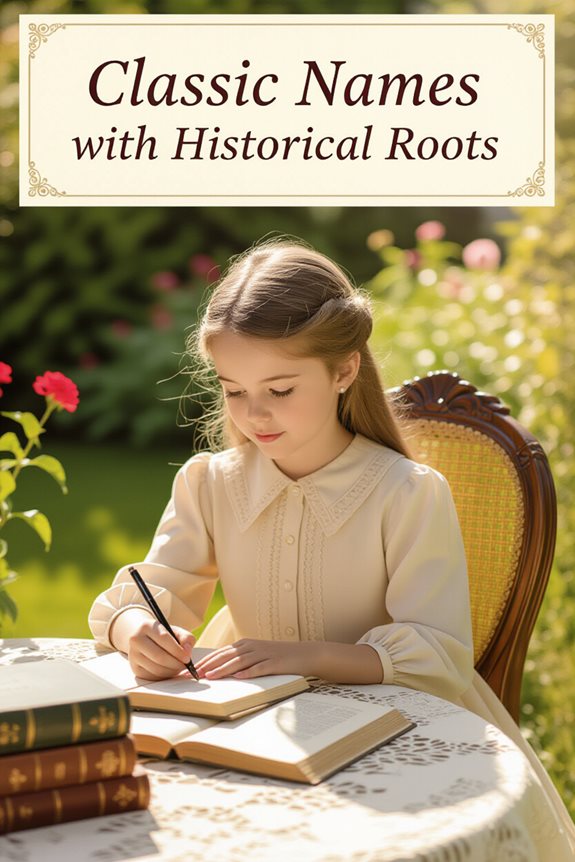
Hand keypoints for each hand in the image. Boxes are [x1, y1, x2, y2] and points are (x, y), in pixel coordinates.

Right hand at [110, 608, 195, 679]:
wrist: (143, 639)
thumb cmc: (163, 635)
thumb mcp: (175, 631)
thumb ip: (186, 638)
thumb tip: (187, 651)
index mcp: (146, 626)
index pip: (164, 639)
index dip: (177, 650)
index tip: (187, 658)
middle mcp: (136, 640)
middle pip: (159, 657)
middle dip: (176, 663)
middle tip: (185, 665)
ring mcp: (133, 655)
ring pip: (156, 669)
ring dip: (171, 671)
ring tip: (178, 667)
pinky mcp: (135, 669)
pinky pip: (153, 677)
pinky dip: (165, 676)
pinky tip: (170, 670)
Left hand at [194, 639, 320, 679]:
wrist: (305, 654)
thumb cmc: (278, 657)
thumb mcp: (256, 655)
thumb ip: (239, 660)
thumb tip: (218, 672)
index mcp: (245, 644)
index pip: (220, 653)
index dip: (204, 661)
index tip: (190, 671)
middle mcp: (252, 647)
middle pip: (226, 656)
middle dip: (208, 665)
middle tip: (193, 676)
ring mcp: (264, 654)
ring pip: (239, 661)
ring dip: (224, 669)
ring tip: (210, 676)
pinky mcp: (275, 662)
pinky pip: (260, 667)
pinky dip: (248, 672)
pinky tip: (239, 677)